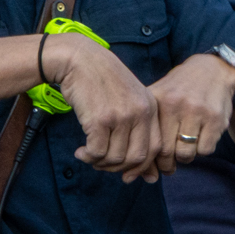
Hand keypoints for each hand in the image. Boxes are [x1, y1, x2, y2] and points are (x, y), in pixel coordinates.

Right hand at [49, 34, 165, 180]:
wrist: (79, 59)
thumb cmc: (101, 80)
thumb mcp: (129, 97)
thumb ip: (137, 125)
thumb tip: (147, 170)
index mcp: (150, 107)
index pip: (155, 148)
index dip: (142, 166)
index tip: (127, 175)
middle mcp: (140, 112)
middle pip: (137, 158)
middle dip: (119, 168)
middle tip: (103, 166)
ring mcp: (121, 116)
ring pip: (116, 158)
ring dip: (100, 164)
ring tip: (89, 157)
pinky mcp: (100, 119)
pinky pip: (97, 152)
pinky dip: (88, 157)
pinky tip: (81, 152)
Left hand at [150, 53, 234, 169]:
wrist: (214, 71)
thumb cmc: (180, 91)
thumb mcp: (159, 97)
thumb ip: (147, 127)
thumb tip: (139, 169)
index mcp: (158, 100)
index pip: (149, 141)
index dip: (150, 160)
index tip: (153, 166)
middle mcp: (175, 104)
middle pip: (167, 151)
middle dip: (167, 164)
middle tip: (169, 167)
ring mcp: (197, 111)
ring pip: (186, 154)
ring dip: (186, 157)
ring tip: (185, 148)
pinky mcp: (216, 118)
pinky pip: (205, 150)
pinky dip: (202, 150)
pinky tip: (201, 139)